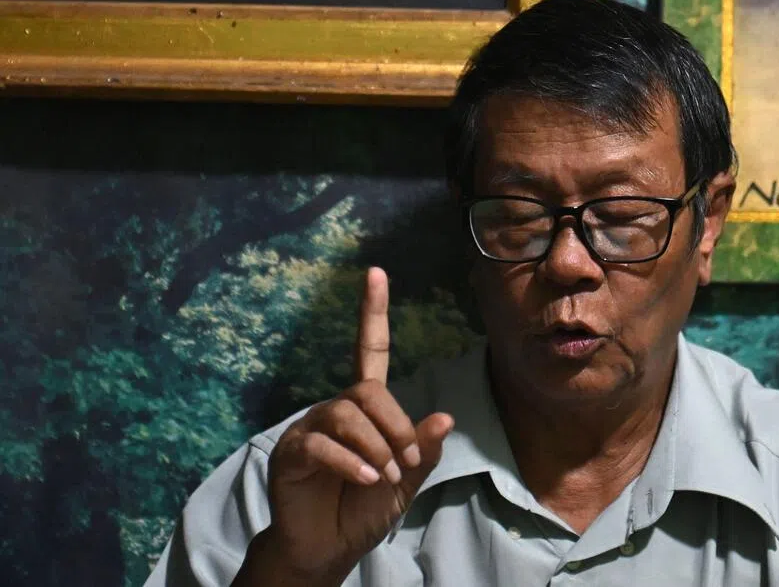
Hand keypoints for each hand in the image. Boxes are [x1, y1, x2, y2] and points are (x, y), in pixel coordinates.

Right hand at [257, 268, 453, 583]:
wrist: (328, 549)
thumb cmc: (365, 509)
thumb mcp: (405, 480)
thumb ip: (421, 449)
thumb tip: (445, 417)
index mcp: (364, 405)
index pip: (369, 348)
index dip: (372, 310)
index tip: (376, 272)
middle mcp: (335, 407)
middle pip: (368, 391)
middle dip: (394, 425)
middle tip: (402, 464)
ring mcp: (309, 427)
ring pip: (346, 414)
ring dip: (373, 446)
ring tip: (381, 476)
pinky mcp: (290, 452)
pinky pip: (319, 443)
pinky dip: (347, 461)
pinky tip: (363, 479)